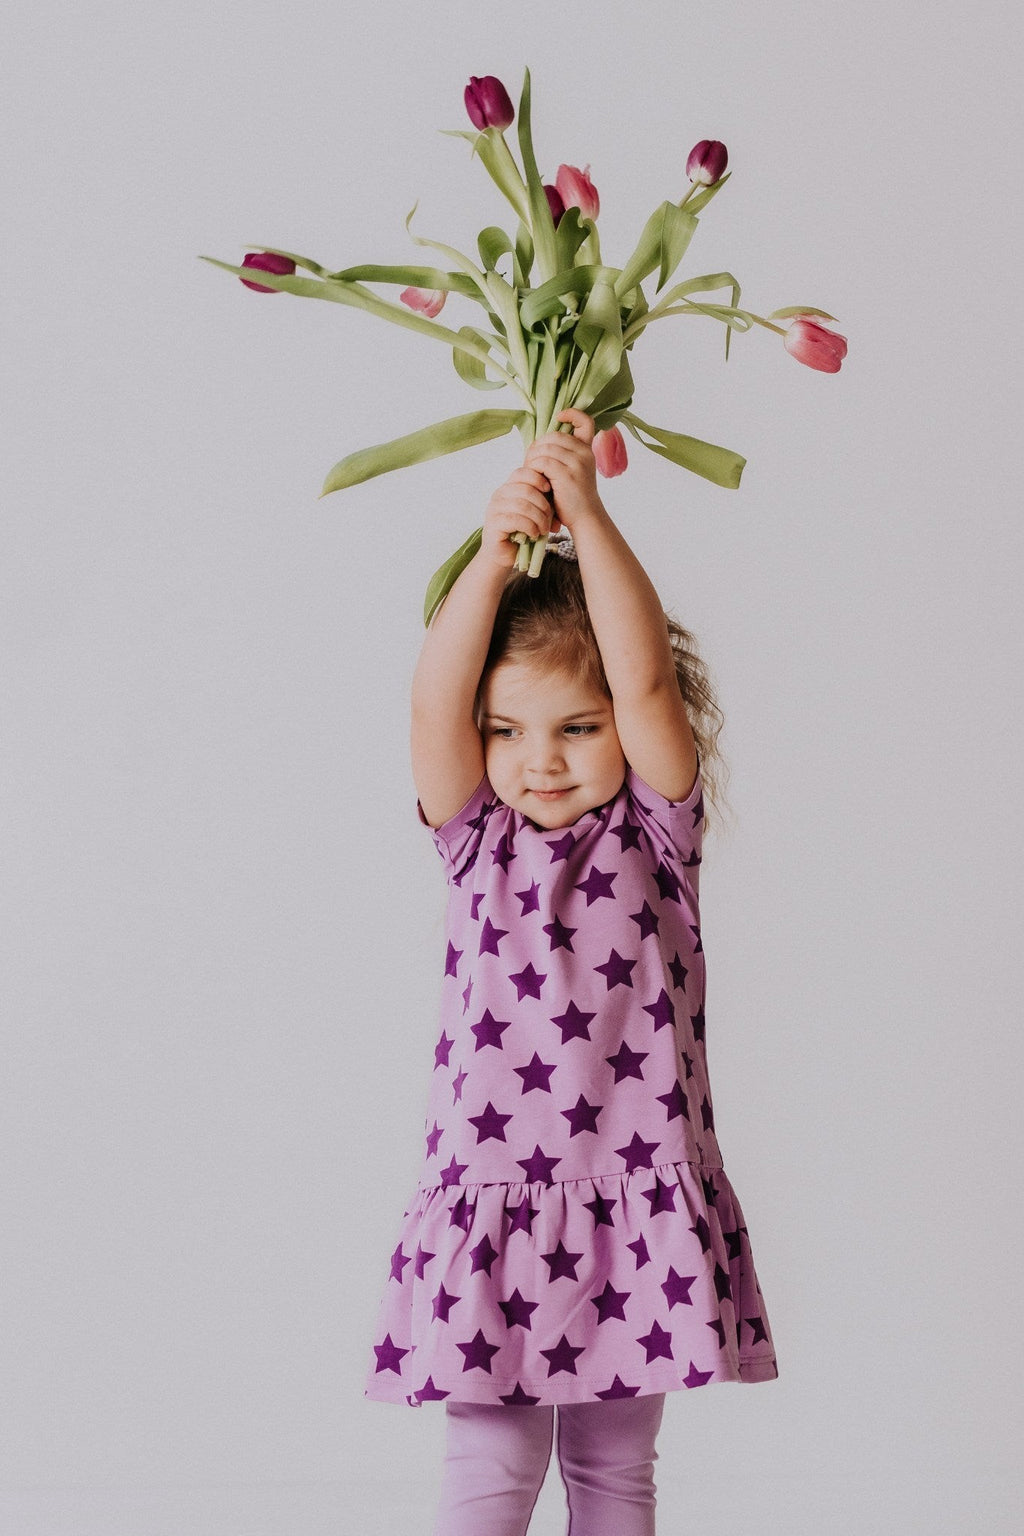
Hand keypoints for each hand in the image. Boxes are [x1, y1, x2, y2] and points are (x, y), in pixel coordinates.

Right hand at [481, 464, 555, 568]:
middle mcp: (499, 495)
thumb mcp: (534, 512)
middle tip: (549, 519)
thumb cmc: (522, 532)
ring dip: (538, 518)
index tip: (549, 490)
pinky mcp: (493, 524)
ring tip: (543, 529)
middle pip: (525, 489)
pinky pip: (515, 519)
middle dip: (543, 504)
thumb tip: (559, 491)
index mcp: (508, 488)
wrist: (505, 555)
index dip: (538, 479)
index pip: (522, 473)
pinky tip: (534, 534)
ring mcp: (494, 509)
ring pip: (522, 505)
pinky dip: (530, 527)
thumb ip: (541, 500)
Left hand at [523, 409, 605, 532]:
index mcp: (587, 449)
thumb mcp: (572, 471)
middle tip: (532, 464)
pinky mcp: (567, 474)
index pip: (586, 421)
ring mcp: (577, 462)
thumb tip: (538, 443)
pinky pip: (542, 461)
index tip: (560, 417)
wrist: (585, 518)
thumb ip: (561, 455)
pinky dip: (533, 469)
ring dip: (532, 459)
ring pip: (545, 448)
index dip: (572, 414)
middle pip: (553, 435)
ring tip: (532, 472)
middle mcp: (585, 453)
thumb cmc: (573, 497)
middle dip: (537, 447)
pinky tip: (535, 479)